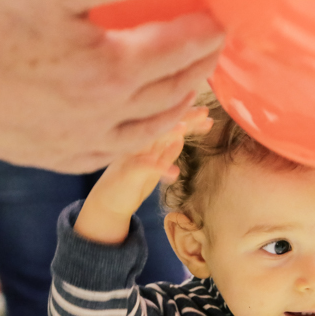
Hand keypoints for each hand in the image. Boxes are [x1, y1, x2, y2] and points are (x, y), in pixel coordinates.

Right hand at [0, 0, 222, 172]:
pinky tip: (146, 129)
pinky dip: (144, 138)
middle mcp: (108, 113)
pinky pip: (118, 152)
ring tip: (191, 91)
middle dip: (199, 68)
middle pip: (172, 90)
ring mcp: (85, 141)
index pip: (178, 49)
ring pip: (152, 128)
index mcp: (111, 70)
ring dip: (179, 107)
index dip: (204, 33)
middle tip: (210, 51)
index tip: (218, 23)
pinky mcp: (62, 157)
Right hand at [74, 107, 211, 243]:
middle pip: (162, 124)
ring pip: (150, 139)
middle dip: (184, 117)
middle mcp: (138, 142)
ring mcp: (131, 155)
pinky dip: (160, 169)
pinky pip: (144, 167)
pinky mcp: (127, 172)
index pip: (167, 123)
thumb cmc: (132, 183)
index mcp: (146, 140)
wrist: (107, 203)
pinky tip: (175, 173)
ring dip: (168, 133)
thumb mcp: (154, 167)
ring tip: (185, 128)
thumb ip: (167, 154)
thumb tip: (182, 137)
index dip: (187, 116)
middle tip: (205, 112)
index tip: (207, 115)